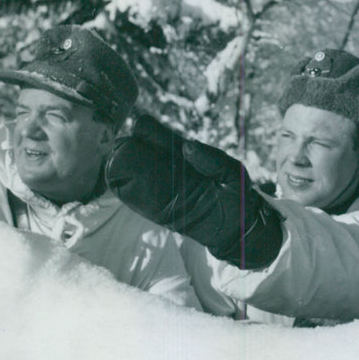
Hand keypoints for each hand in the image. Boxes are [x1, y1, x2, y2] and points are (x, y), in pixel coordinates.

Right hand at [105, 115, 282, 268]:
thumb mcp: (232, 171)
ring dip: (123, 168)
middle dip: (128, 147)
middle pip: (137, 149)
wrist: (241, 229)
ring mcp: (162, 188)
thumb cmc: (239, 194)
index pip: (153, 132)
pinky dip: (126, 190)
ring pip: (133, 172)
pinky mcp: (159, 210)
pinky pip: (138, 198)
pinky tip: (118, 183)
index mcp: (184, 152)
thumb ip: (211, 158)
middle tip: (123, 150)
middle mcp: (168, 167)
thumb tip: (187, 145)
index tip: (140, 132)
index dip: (144, 130)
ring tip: (116, 165)